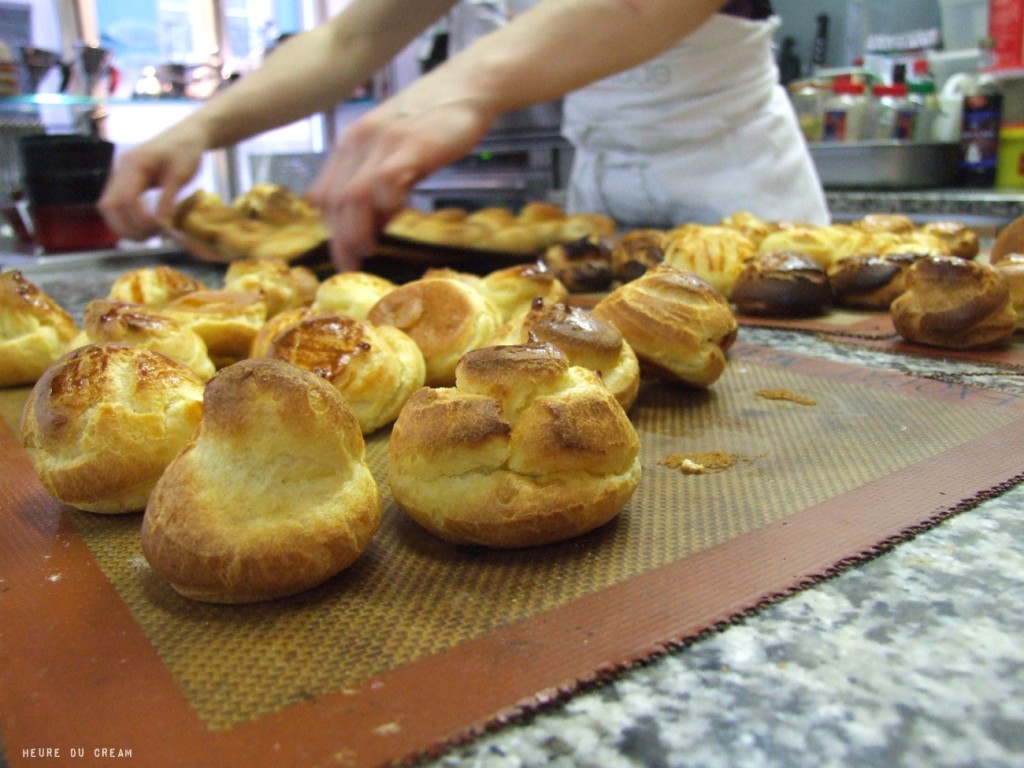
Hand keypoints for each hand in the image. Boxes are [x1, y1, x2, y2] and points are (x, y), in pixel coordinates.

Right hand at [98, 127, 206, 240]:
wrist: (187, 135)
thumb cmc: (186, 150)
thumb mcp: (181, 174)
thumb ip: (169, 199)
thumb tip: (162, 225)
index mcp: (134, 164)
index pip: (124, 198)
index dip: (138, 218)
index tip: (158, 228)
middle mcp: (121, 170)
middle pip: (108, 205)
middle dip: (126, 227)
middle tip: (150, 238)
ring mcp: (121, 176)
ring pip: (109, 208)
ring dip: (124, 226)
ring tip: (148, 236)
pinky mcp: (126, 182)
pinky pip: (117, 205)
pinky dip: (126, 220)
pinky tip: (144, 228)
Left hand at [307, 94, 493, 271]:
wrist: (466, 86)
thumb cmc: (434, 122)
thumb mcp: (396, 153)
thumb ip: (380, 186)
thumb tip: (371, 226)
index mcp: (350, 143)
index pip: (325, 195)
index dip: (330, 231)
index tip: (344, 256)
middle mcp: (358, 141)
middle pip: (335, 200)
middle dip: (341, 239)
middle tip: (355, 262)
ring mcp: (383, 142)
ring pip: (353, 196)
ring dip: (357, 230)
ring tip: (369, 249)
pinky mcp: (410, 145)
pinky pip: (385, 182)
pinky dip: (387, 207)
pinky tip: (397, 217)